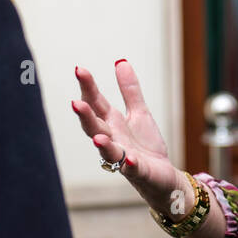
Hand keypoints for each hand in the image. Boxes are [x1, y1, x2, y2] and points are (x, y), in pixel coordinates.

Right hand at [72, 60, 184, 213]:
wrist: (162, 176)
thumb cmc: (145, 146)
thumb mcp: (139, 113)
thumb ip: (129, 90)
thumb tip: (120, 61)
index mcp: (112, 123)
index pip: (96, 103)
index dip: (88, 87)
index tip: (79, 69)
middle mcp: (113, 140)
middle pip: (95, 126)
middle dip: (86, 116)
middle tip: (75, 103)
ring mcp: (123, 157)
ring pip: (109, 150)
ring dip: (102, 144)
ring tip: (97, 137)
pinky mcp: (139, 172)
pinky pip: (132, 169)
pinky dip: (130, 165)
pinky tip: (129, 160)